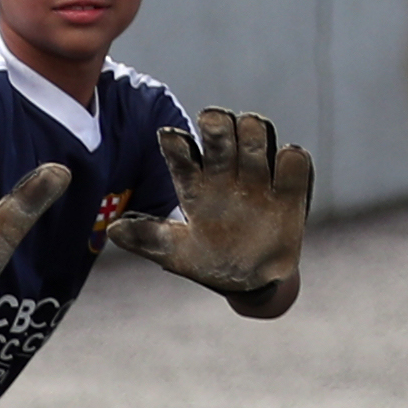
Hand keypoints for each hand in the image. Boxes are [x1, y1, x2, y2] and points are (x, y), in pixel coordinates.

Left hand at [110, 106, 310, 296]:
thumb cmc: (208, 262)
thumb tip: (113, 231)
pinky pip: (294, 160)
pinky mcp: (290, 189)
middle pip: (221, 130)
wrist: (251, 283)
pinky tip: (281, 174)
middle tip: (212, 127)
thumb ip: (148, 239)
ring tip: (250, 156)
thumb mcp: (176, 254)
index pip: (182, 151)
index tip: (170, 139)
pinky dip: (290, 159)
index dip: (177, 143)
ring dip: (252, 134)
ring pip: (256, 132)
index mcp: (194, 182)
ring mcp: (258, 176)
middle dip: (217, 125)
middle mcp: (225, 171)